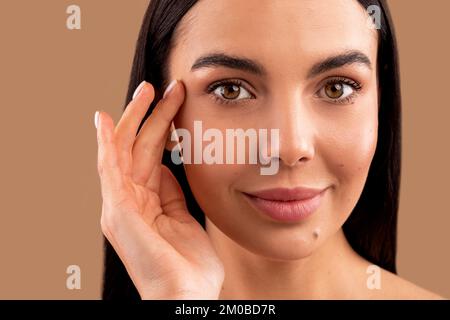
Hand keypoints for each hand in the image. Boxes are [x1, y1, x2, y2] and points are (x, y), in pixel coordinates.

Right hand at [95, 80, 223, 298]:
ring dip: (133, 119)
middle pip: (136, 148)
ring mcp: (120, 205)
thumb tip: (167, 168)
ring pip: (122, 151)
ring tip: (146, 91)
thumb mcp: (184, 219)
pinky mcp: (117, 210)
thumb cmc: (189, 264)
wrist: (186, 295)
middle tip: (160, 88)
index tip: (172, 103)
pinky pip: (109, 170)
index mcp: (145, 204)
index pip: (149, 156)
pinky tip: (103, 121)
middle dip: (148, 116)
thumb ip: (171, 194)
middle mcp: (128, 201)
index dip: (160, 128)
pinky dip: (104, 144)